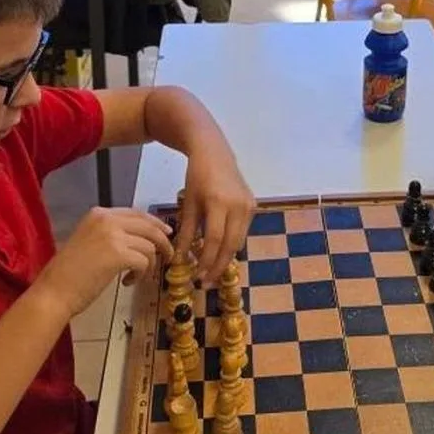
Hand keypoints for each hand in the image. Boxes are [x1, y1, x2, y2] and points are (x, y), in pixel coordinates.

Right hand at [35, 207, 173, 317]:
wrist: (54, 291)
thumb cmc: (69, 273)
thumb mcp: (89, 241)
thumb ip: (111, 234)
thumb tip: (140, 238)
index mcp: (99, 214)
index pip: (136, 213)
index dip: (154, 223)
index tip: (166, 233)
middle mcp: (107, 219)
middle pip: (148, 225)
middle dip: (163, 241)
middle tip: (169, 255)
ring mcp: (113, 236)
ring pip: (149, 245)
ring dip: (148, 263)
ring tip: (135, 276)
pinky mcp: (118, 255)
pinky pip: (144, 261)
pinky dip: (142, 274)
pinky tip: (128, 282)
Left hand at [177, 140, 254, 284]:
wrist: (214, 152)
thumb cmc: (197, 176)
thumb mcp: (188, 203)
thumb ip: (186, 232)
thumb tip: (180, 259)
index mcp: (219, 202)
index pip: (214, 240)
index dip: (206, 262)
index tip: (198, 277)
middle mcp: (238, 205)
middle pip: (231, 245)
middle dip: (219, 266)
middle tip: (207, 282)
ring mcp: (249, 205)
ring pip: (239, 241)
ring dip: (226, 257)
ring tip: (211, 270)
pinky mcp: (253, 205)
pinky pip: (242, 231)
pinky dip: (231, 243)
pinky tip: (219, 250)